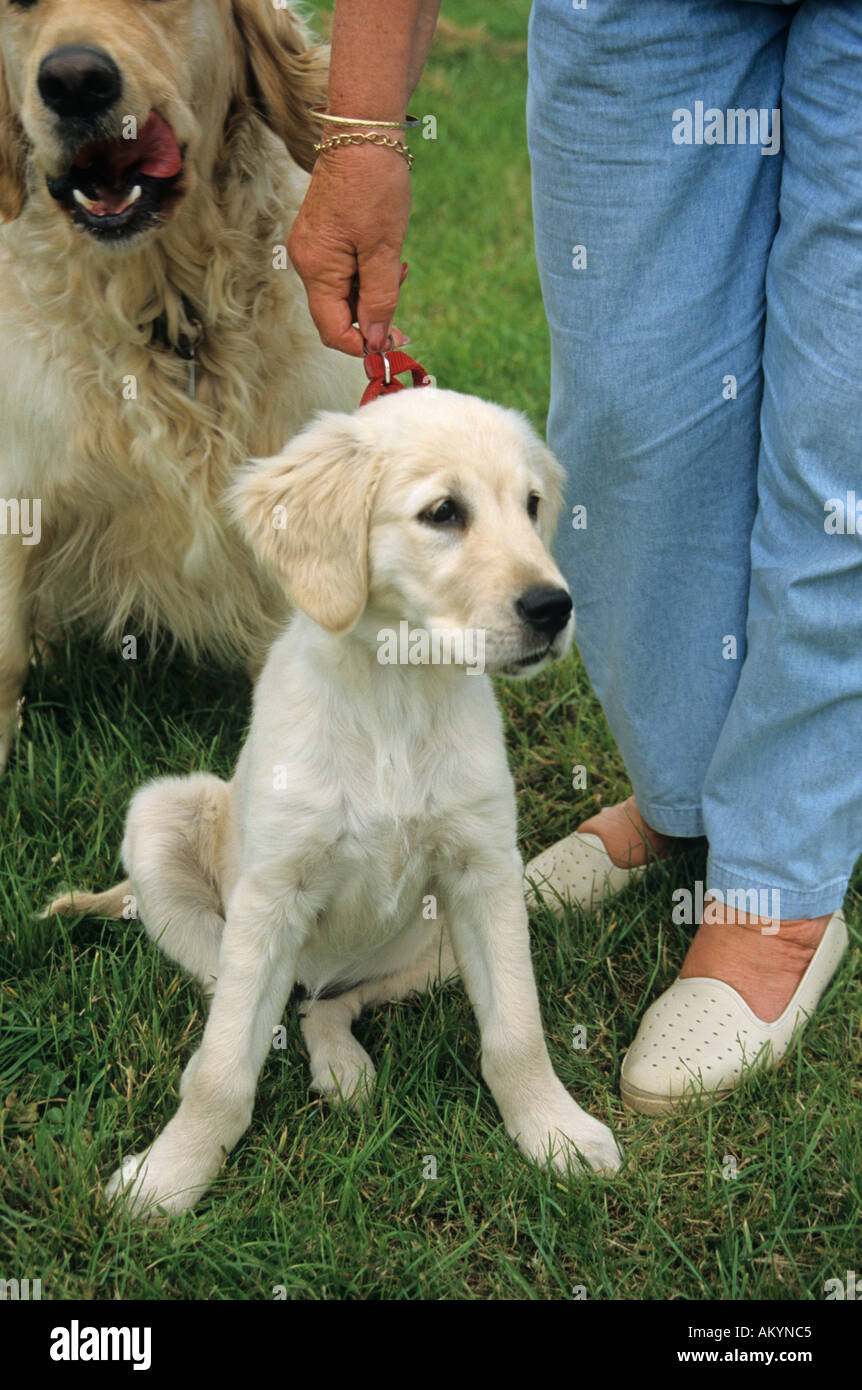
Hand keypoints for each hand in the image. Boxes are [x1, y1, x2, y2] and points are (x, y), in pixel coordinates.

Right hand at [289, 142, 411, 356]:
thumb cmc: (374, 186)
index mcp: (316, 269)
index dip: (362, 344)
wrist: (362, 132)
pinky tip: (385, 257)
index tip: (394, 342)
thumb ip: (380, 300)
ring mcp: (312, 249)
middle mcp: (307, 262)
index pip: (332, 330)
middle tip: (403, 301)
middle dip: (371, 317)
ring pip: (342, 294)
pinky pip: (343, 272)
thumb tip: (376, 342)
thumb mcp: (384, 251)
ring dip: (372, 293)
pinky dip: (366, 274)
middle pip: (337, 314)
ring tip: (397, 268)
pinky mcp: (322, 238)